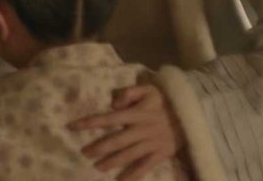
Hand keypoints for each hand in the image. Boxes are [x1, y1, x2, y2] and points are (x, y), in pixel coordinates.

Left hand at [68, 83, 185, 180]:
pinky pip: (145, 167)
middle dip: (98, 147)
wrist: (191, 115)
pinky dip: (133, 175)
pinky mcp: (160, 154)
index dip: (90, 123)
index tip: (72, 126)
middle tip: (84, 152)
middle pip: (116, 141)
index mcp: (136, 114)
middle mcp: (141, 130)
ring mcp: (151, 144)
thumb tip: (113, 104)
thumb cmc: (164, 101)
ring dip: (112, 162)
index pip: (108, 119)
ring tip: (97, 167)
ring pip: (128, 155)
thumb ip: (129, 93)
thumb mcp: (148, 90)